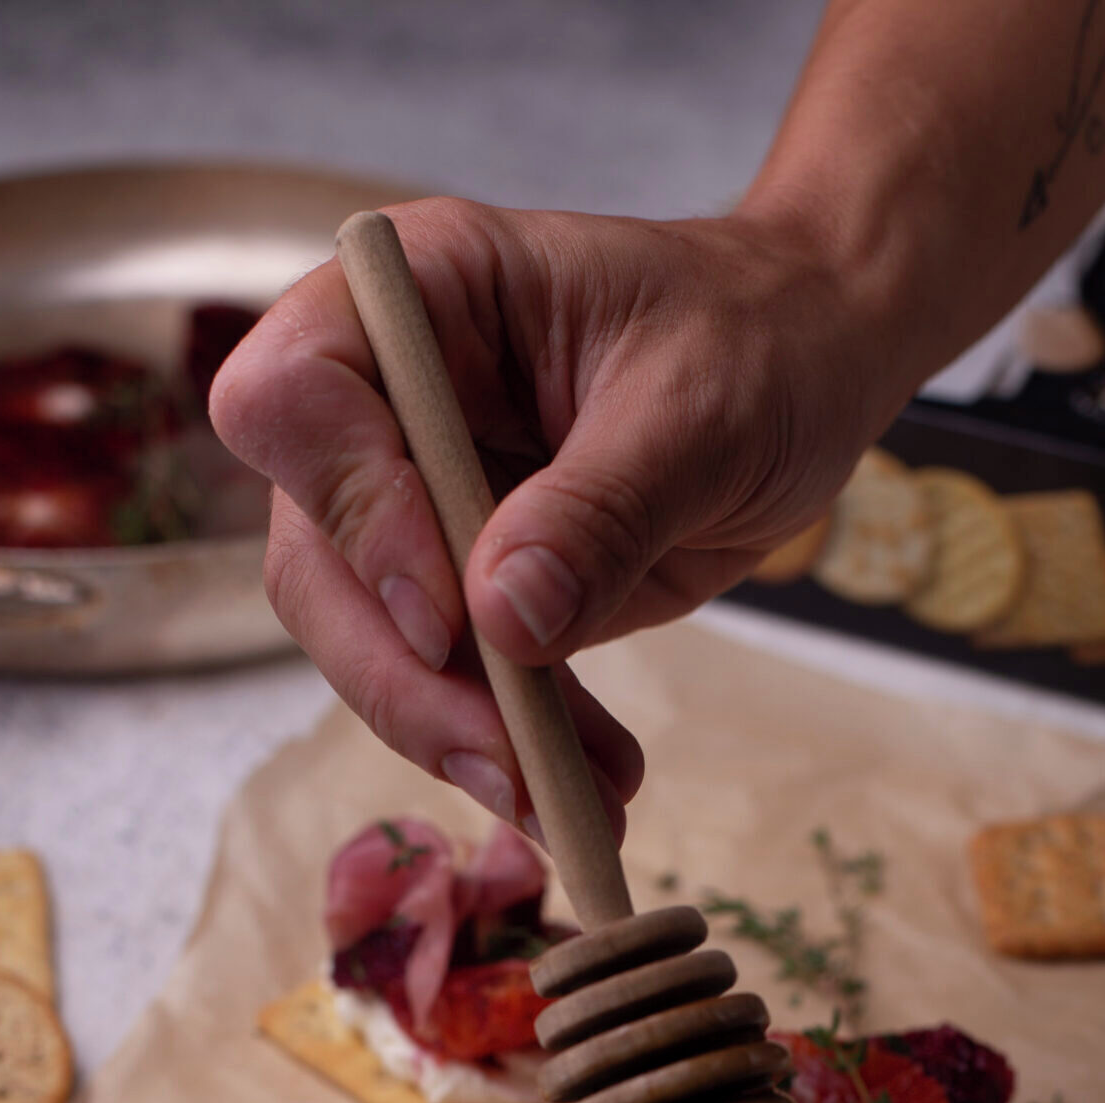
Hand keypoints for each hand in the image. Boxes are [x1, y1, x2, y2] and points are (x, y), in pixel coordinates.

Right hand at [209, 196, 903, 837]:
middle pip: (315, 557)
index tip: (448, 615)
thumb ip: (601, 508)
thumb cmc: (756, 339)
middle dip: (404, 679)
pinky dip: (519, 750)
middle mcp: (390, 399)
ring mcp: (418, 499)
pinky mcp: (466, 585)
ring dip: (465, 738)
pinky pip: (457, 684)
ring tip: (579, 802)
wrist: (809, 368)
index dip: (349, 514)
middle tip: (508, 765)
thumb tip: (502, 619)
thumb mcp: (701, 411)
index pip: (294, 396)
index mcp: (424, 298)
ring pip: (373, 643)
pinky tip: (592, 791)